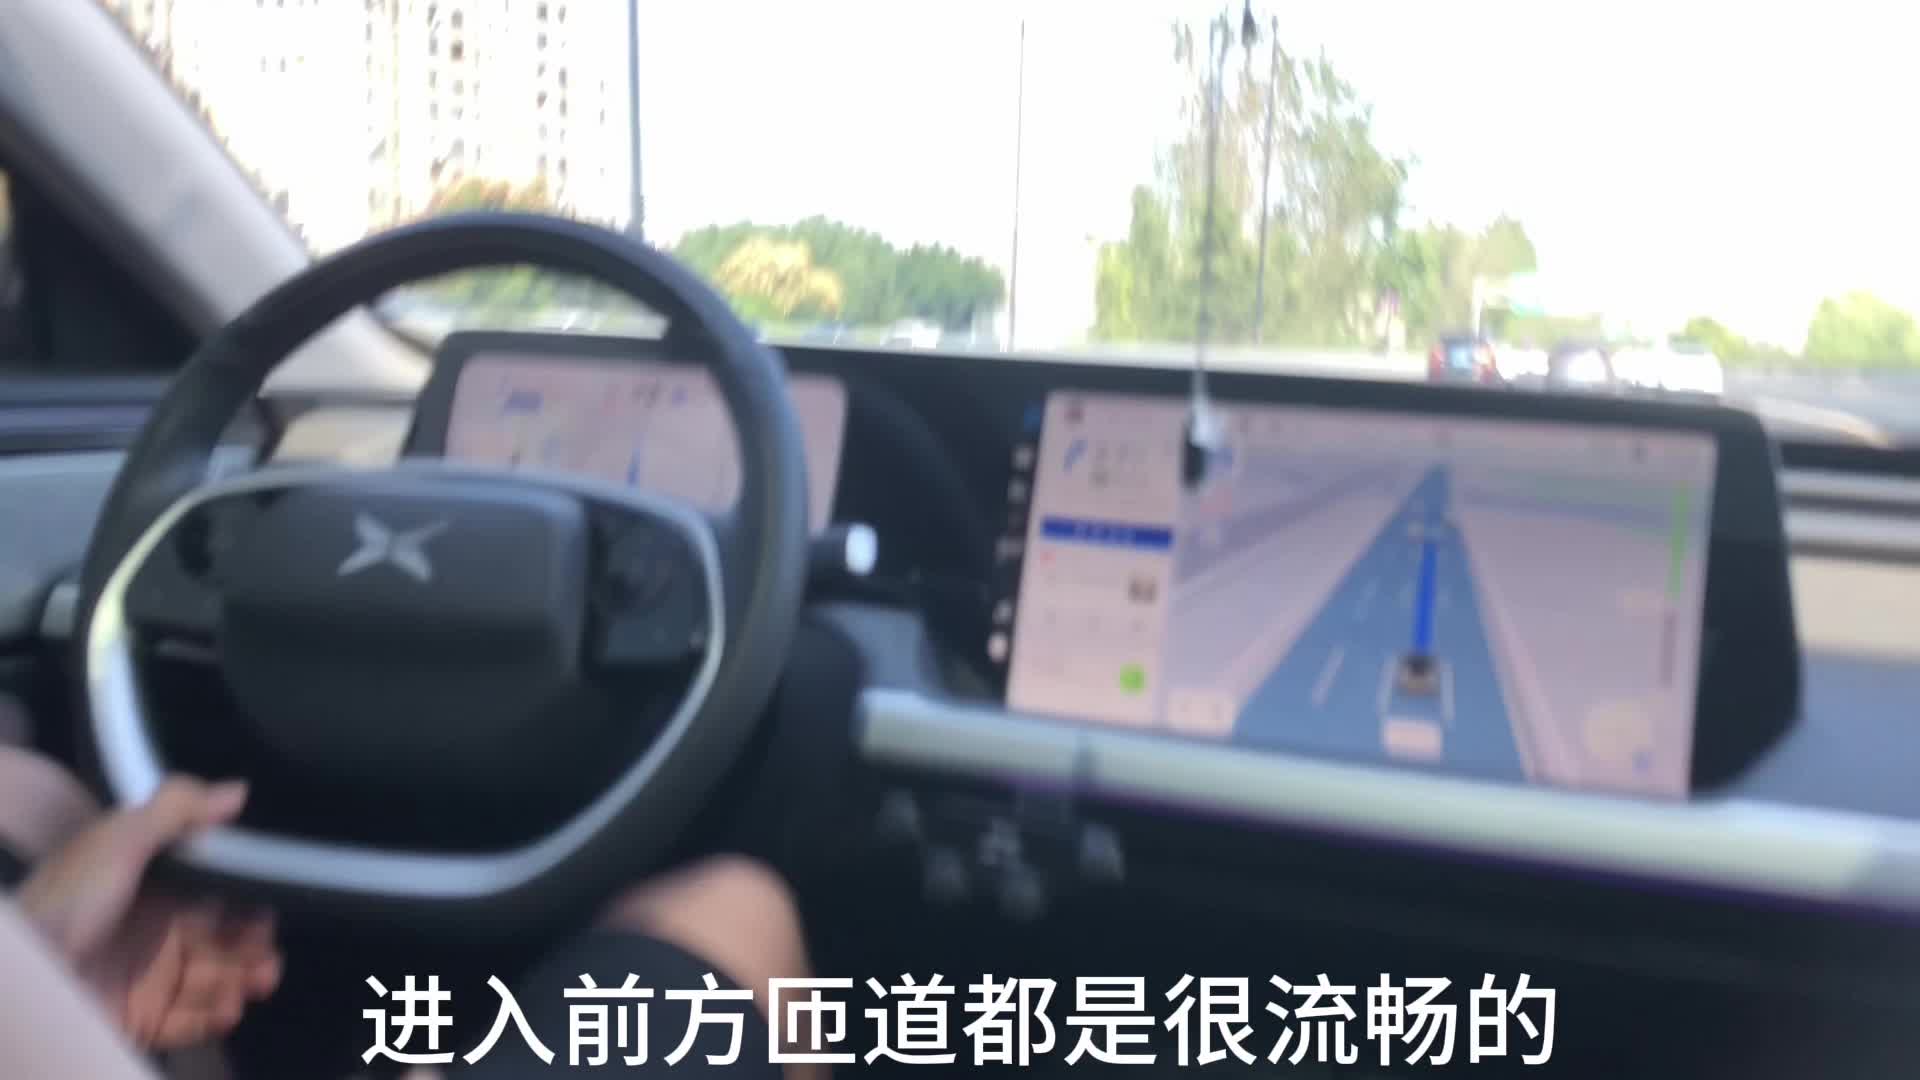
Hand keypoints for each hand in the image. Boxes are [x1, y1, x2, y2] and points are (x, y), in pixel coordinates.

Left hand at [17, 776, 281, 1048]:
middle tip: (269, 958)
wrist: (26, 972)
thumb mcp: (116, 840)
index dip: (248, 906)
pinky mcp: (141, 1017)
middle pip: (223, 942)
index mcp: (154, 890)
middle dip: (253, 949)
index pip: (216, 897)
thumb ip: (176, 809)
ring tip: (255, 982)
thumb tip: (239, 790)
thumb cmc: (68, 902)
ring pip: (215, 981)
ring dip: (242, 982)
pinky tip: (228, 1009)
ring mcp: (149, 978)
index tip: (269, 914)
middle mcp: (157, 933)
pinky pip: (190, 1022)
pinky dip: (214, 1017)